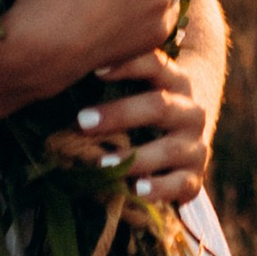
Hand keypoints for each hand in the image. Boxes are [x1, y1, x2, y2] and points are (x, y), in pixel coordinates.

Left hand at [50, 39, 215, 205]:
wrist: (188, 138)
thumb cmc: (147, 108)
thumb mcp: (141, 88)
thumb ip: (113, 80)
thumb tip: (61, 73)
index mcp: (176, 81)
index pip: (155, 64)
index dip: (127, 65)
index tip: (94, 70)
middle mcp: (190, 111)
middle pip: (159, 106)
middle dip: (119, 114)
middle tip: (81, 121)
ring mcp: (195, 145)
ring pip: (169, 149)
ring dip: (134, 157)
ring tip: (102, 164)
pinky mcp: (195, 178)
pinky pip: (180, 185)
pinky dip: (158, 189)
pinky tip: (135, 191)